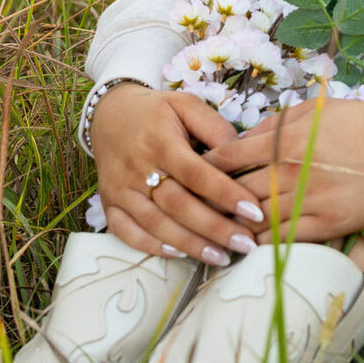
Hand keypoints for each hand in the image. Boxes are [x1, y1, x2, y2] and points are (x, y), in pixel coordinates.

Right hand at [90, 84, 265, 262]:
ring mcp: (120, 189)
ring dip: (189, 244)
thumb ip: (216, 129)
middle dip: (214, 228)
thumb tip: (243, 157)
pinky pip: (126, 232)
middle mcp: (137, 168)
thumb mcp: (188, 105)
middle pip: (178, 205)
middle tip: (245, 244)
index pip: (197, 174)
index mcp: (160, 142)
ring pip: (155, 223)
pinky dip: (151, 246)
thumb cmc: (157, 112)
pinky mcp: (108, 203)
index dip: (226, 194)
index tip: (254, 212)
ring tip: (221, 257)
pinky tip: (179, 254)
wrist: (109, 114)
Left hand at [203, 96, 363, 244]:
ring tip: (214, 231)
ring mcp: (309, 200)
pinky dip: (261, 243)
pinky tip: (248, 246)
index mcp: (284, 139)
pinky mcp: (328, 224)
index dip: (204, 169)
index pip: (227, 158)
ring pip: (256, 220)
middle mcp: (291, 171)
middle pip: (235, 192)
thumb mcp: (312, 111)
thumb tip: (239, 142)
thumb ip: (272, 127)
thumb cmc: (361, 123)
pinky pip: (284, 238)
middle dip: (211, 202)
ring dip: (232, 227)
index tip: (193, 175)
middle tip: (193, 209)